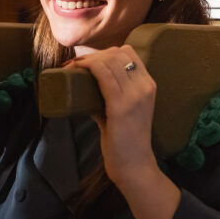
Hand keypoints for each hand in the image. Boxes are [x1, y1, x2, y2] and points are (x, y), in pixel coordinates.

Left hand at [72, 46, 157, 188]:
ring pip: (109, 61)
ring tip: (71, 68)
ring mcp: (135, 95)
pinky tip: (76, 69)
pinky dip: (88, 67)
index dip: (106, 52)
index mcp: (148, 84)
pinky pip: (103, 74)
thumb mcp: (123, 112)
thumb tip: (85, 88)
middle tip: (75, 66)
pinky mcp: (121, 105)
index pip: (128, 53)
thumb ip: (108, 98)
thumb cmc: (126, 141)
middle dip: (92, 55)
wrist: (135, 165)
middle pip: (117, 54)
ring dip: (86, 60)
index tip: (88, 62)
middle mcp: (145, 85)